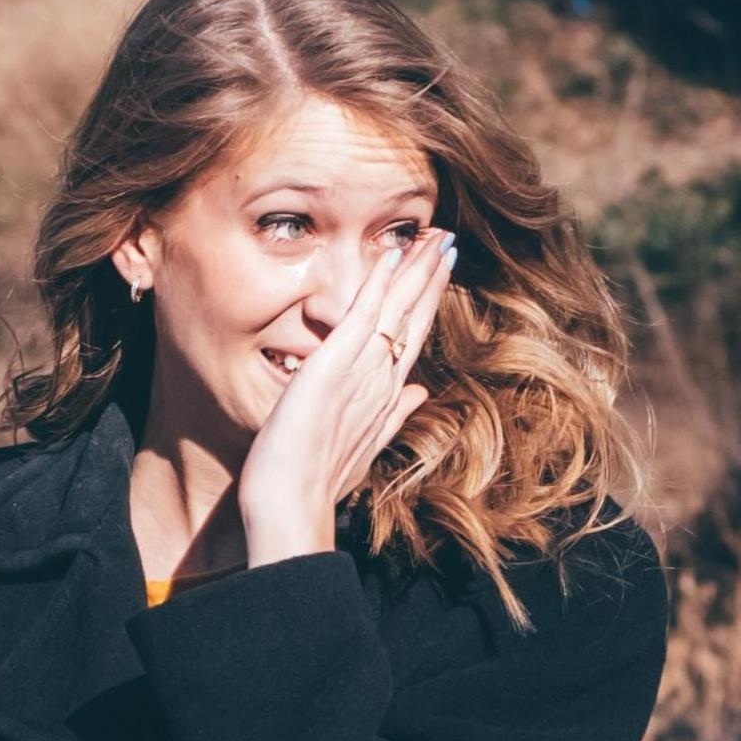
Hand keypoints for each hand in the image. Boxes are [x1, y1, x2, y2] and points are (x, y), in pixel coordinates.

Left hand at [237, 226, 453, 568]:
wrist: (292, 504)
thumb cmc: (317, 484)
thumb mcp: (360, 446)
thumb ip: (390, 416)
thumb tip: (418, 394)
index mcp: (386, 396)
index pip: (411, 339)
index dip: (427, 304)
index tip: (440, 273)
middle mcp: (382, 380)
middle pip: (414, 318)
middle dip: (431, 277)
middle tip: (448, 241)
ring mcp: (362, 371)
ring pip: (399, 309)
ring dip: (417, 269)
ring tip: (436, 235)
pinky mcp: (335, 365)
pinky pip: (364, 314)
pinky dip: (380, 283)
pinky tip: (394, 253)